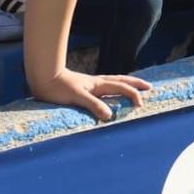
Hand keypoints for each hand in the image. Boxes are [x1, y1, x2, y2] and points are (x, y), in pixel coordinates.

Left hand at [32, 66, 151, 122]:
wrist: (43, 78)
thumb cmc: (58, 88)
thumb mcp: (76, 98)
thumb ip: (93, 105)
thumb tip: (109, 115)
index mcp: (98, 84)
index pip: (122, 88)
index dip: (133, 95)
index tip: (140, 106)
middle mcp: (98, 82)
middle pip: (122, 80)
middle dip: (136, 84)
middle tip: (150, 88)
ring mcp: (92, 84)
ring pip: (115, 81)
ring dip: (128, 83)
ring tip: (136, 86)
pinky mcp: (85, 87)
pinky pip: (106, 85)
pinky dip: (115, 86)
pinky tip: (112, 91)